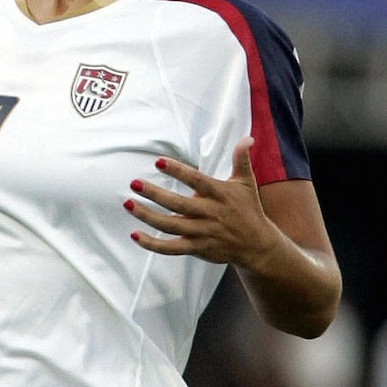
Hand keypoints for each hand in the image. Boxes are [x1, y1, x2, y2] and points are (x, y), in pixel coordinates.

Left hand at [126, 138, 284, 266]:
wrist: (258, 245)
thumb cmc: (248, 209)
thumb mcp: (246, 183)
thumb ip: (241, 160)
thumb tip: (247, 138)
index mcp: (219, 195)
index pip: (197, 180)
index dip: (178, 171)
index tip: (158, 161)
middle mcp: (210, 214)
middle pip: (178, 204)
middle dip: (155, 194)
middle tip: (134, 183)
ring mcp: (202, 232)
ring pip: (170, 225)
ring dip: (147, 216)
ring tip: (128, 204)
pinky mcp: (197, 248)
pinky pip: (171, 248)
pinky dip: (152, 244)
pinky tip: (134, 235)